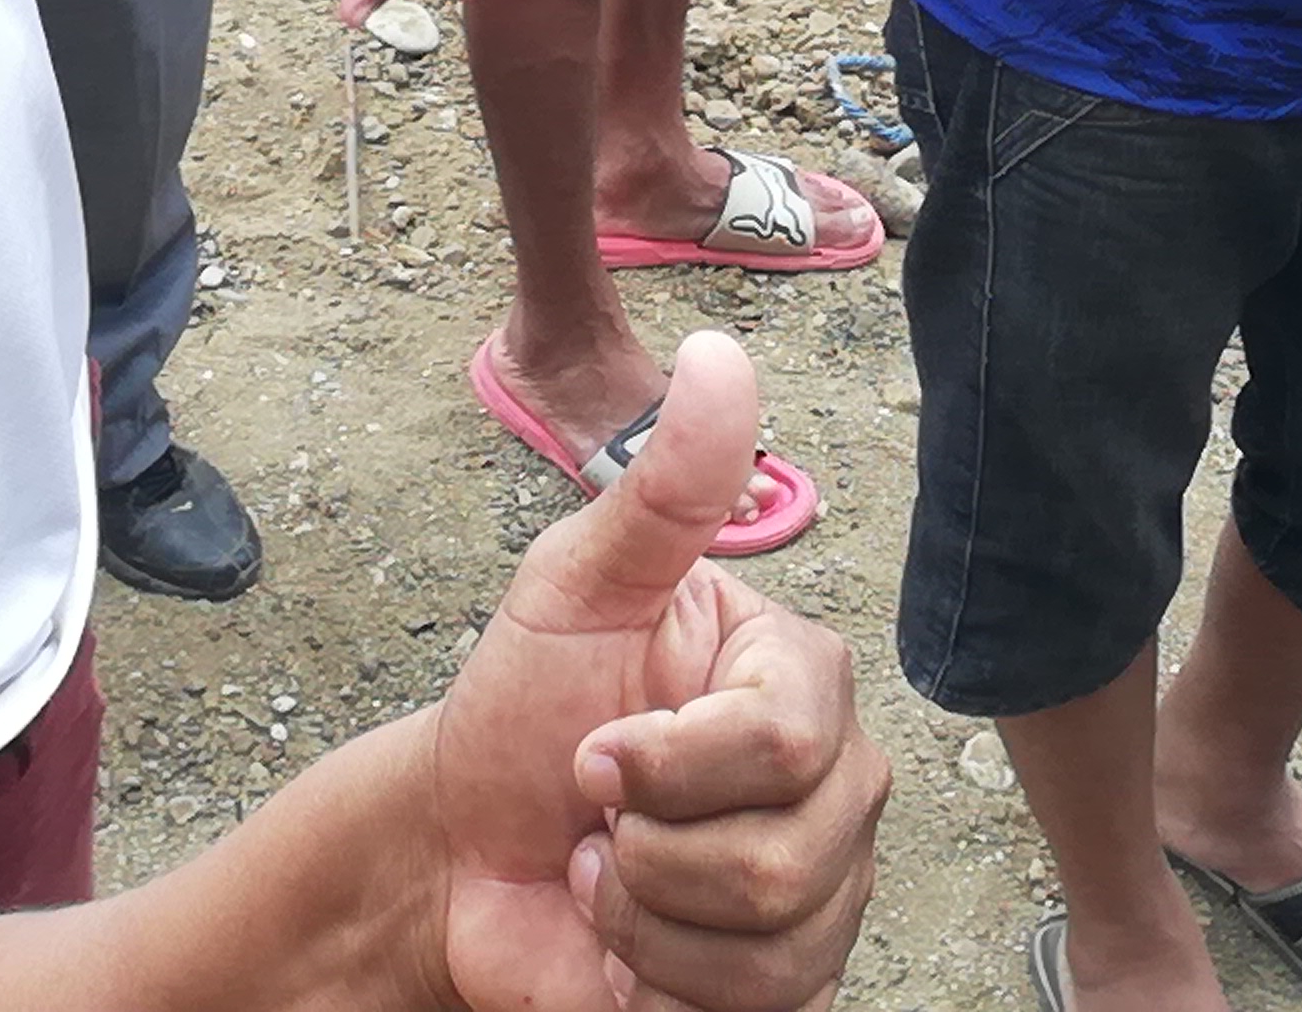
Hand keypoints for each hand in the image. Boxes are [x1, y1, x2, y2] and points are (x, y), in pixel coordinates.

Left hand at [429, 335, 886, 1011]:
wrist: (461, 857)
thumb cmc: (518, 714)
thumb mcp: (572, 589)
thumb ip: (662, 489)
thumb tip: (721, 355)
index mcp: (802, 676)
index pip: (787, 744)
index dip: (667, 764)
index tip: (590, 751)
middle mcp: (840, 782)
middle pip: (784, 859)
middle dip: (643, 849)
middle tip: (594, 817)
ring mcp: (827, 890)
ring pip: (769, 945)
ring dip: (641, 920)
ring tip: (606, 874)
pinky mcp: (792, 984)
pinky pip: (757, 1011)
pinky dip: (656, 986)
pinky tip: (628, 946)